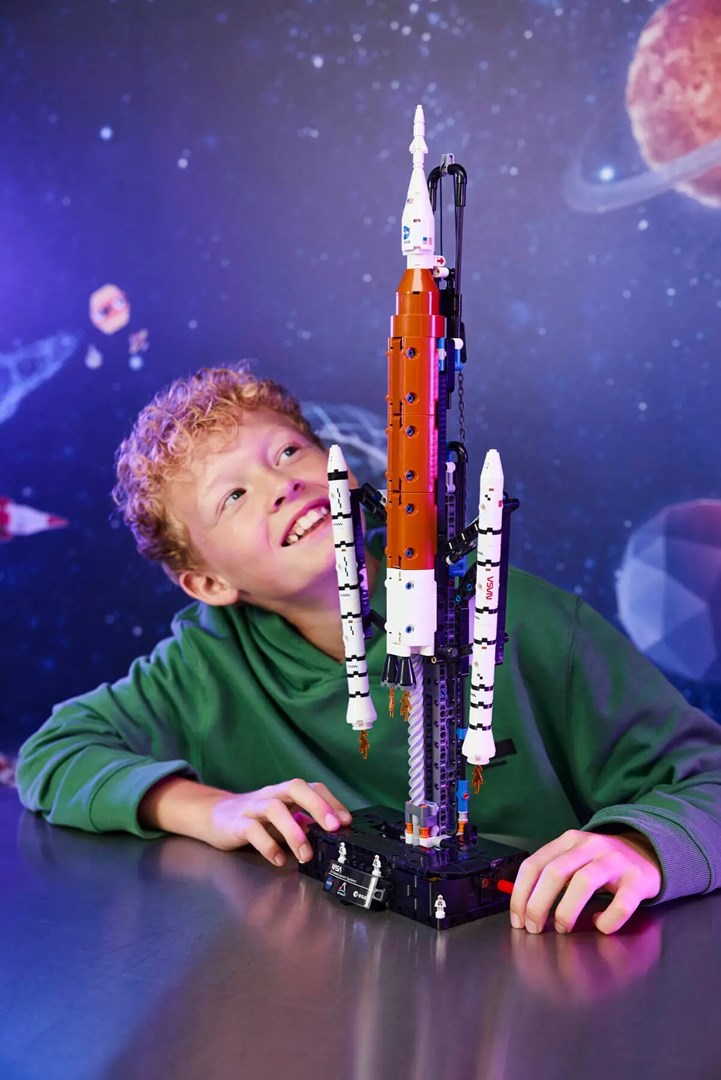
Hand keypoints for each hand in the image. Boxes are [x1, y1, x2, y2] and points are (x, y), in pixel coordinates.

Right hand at [204, 778, 351, 863]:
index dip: (331, 801)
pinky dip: (268, 846)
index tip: (346, 821)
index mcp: (284, 793)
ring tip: (306, 855)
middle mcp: (271, 795)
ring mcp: (253, 807)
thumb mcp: (281, 817)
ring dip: (294, 832)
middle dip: (317, 805)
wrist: (213, 816)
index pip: (311, 787)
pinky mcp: (237, 823)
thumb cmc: (253, 818)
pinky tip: (278, 859)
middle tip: (333, 827)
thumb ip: (302, 823)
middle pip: (295, 788)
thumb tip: (330, 835)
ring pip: (275, 809)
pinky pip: (252, 831)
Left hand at [509, 829, 661, 935]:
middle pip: (555, 872)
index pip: (535, 864)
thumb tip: (523, 904)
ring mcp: (615, 861)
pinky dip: (607, 920)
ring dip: (566, 910)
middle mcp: (590, 846)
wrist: (647, 851)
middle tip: (534, 928)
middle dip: (538, 905)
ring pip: (584, 882)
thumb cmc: (602, 862)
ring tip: (562, 928)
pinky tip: (601, 925)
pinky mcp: (638, 880)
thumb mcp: (575, 858)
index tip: (517, 919)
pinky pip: (621, 904)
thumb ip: (552, 872)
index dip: (521, 893)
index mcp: (569, 841)